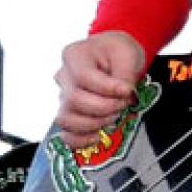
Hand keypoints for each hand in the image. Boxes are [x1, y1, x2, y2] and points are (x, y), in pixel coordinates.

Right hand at [53, 31, 145, 147]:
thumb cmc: (119, 52)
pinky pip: (66, 134)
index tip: (127, 91)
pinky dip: (81, 140)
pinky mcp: (69, 113)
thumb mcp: (127, 54)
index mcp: (74, 56)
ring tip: (113, 115)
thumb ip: (125, 75)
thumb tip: (124, 93)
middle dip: (105, 107)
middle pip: (74, 100)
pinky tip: (98, 136)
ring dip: (94, 123)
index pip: (83, 77)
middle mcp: (63, 76)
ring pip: (66, 119)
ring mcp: (63, 96)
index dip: (106, 89)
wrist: (115, 57)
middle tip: (123, 103)